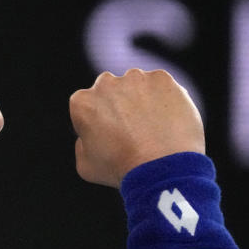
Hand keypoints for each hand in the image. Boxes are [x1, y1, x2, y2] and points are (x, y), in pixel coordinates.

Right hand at [68, 69, 204, 186]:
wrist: (160, 166)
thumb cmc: (120, 169)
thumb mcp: (85, 164)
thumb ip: (82, 143)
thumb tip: (92, 134)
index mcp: (82, 102)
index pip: (87, 106)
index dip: (98, 122)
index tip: (110, 137)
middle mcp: (105, 83)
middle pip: (110, 90)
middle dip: (118, 104)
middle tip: (132, 129)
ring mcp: (135, 78)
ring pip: (136, 85)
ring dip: (141, 99)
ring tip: (153, 127)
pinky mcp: (161, 78)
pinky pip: (161, 86)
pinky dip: (164, 99)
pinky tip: (167, 121)